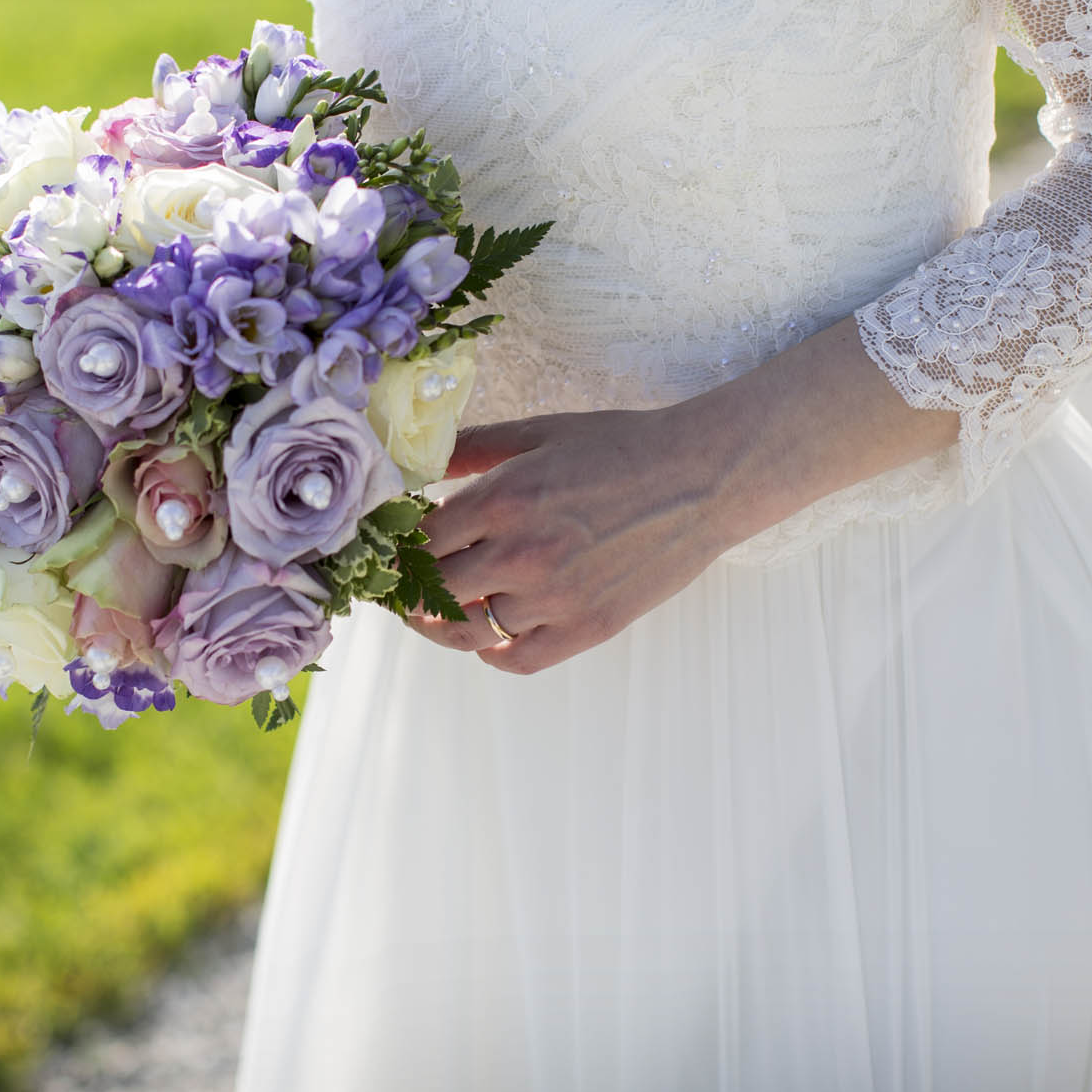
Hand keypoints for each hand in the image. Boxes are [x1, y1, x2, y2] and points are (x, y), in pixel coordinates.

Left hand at [402, 314, 962, 673]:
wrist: (702, 476)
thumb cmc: (620, 445)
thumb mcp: (539, 432)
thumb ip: (472, 448)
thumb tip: (415, 461)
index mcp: (502, 499)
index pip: (419, 540)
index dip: (396, 546)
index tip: (388, 548)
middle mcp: (521, 554)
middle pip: (433, 590)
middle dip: (406, 589)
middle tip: (397, 585)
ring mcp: (556, 597)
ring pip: (469, 632)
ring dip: (441, 626)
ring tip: (431, 615)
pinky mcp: (589, 627)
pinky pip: (519, 659)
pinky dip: (493, 654)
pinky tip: (488, 637)